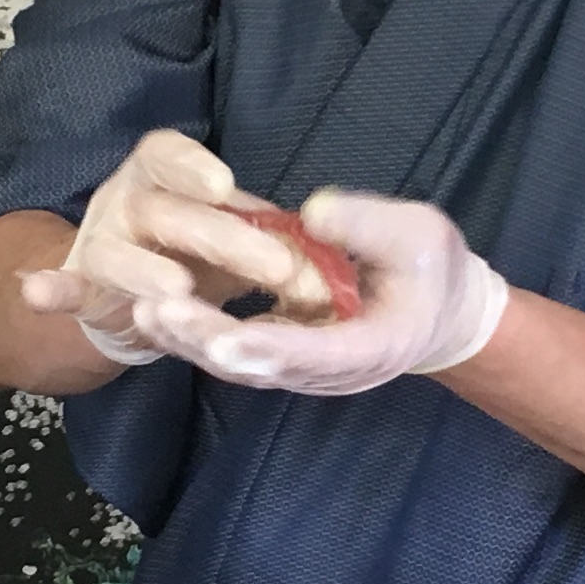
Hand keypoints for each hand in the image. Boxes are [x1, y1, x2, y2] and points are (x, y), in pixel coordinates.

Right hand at [13, 130, 303, 368]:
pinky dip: (51, 291)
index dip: (193, 168)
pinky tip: (38, 293)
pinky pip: (66, 288)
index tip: (226, 187)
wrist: (137, 288)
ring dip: (146, 271)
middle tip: (275, 267)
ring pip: (118, 254)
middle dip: (220, 239)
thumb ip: (266, 235)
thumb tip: (328, 261)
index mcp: (160, 173)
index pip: (169, 156)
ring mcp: (99, 244)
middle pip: (166, 213)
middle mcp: (126, 200)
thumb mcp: (227, 227)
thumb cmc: (194, 246)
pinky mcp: (83, 288)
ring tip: (180, 289)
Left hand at [132, 190, 509, 397]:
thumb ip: (370, 226)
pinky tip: (157, 311)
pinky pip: (237, 354)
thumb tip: (314, 211)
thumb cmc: (433, 270)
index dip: (268, 348)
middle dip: (208, 343)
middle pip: (262, 367)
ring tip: (144, 311)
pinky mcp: (285, 355)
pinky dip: (198, 338)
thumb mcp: (419, 235)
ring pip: (241, 365)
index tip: (222, 339)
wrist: (439, 312)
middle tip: (158, 313)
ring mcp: (304, 369)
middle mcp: (330, 371)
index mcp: (372, 347)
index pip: (314, 355)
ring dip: (192, 342)